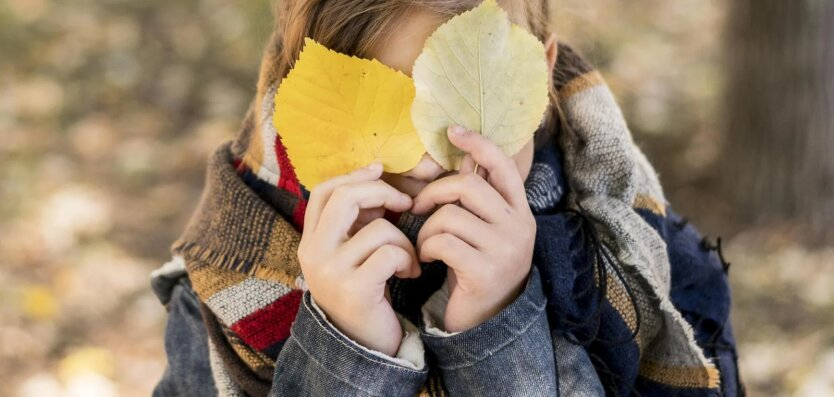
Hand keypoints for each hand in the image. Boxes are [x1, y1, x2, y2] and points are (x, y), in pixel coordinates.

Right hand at [297, 163, 421, 355]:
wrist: (365, 347)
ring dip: (404, 240)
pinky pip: (390, 253)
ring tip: (409, 259)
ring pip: (378, 229)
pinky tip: (410, 273)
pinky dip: (408, 259)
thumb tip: (375, 175)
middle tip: (405, 203)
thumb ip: (357, 219)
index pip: (322, 191)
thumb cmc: (366, 292)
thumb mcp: (353, 253)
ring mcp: (331, 273)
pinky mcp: (354, 290)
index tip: (380, 170)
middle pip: (345, 197)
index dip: (353, 175)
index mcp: (310, 242)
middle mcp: (313, 255)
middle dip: (382, 192)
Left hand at [413, 126, 535, 332]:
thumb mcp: (486, 229)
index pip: (503, 165)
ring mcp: (504, 250)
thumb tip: (463, 153)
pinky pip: (442, 242)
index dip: (478, 143)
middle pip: (468, 186)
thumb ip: (478, 196)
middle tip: (418, 206)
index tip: (452, 131)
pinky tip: (425, 259)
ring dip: (426, 228)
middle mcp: (519, 227)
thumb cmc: (479, 267)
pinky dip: (425, 247)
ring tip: (424, 243)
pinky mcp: (484, 272)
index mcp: (520, 211)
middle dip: (435, 192)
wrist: (488, 321)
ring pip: (450, 216)